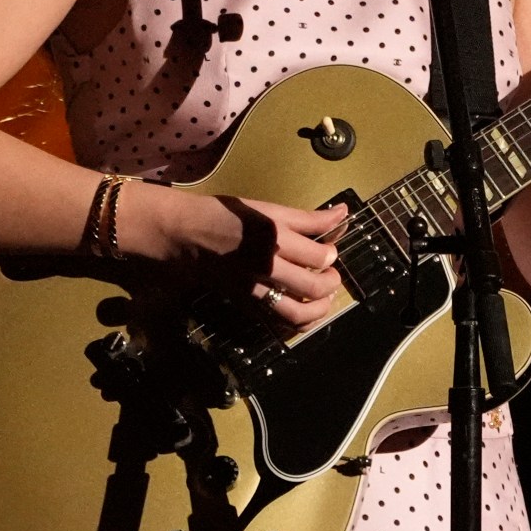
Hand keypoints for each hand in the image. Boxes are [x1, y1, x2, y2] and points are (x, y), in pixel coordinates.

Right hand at [132, 188, 348, 325]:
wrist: (187, 235)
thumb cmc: (227, 215)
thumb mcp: (268, 209)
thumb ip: (308, 218)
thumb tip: (343, 214)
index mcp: (276, 238)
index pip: (319, 255)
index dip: (331, 254)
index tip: (329, 250)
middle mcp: (268, 267)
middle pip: (314, 286)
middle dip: (331, 282)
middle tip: (331, 274)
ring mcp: (256, 289)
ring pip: (299, 313)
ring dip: (320, 309)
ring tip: (325, 297)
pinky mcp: (247, 304)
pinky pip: (279, 321)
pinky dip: (298, 321)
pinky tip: (305, 309)